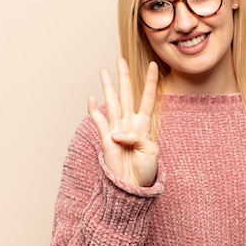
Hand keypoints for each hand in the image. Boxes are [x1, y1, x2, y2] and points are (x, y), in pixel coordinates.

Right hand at [88, 58, 158, 186]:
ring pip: (112, 103)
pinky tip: (92, 99)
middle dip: (124, 77)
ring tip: (103, 71)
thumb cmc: (145, 170)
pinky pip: (99, 122)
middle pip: (127, 95)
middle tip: (120, 60)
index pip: (148, 98)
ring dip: (107, 87)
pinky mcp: (105, 139)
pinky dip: (95, 111)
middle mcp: (129, 123)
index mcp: (144, 125)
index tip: (153, 65)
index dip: (150, 82)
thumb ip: (137, 138)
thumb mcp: (151, 151)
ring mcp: (116, 129)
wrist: (132, 186)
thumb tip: (118, 133)